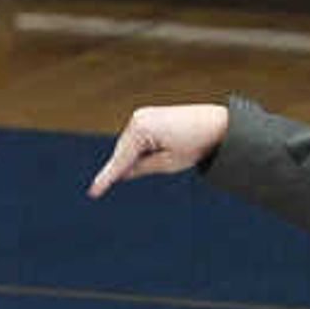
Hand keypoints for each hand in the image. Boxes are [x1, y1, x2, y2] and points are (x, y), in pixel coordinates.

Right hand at [88, 104, 227, 196]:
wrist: (216, 124)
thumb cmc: (195, 144)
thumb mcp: (167, 164)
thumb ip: (141, 169)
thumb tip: (123, 174)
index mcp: (140, 130)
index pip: (120, 160)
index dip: (107, 178)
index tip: (93, 192)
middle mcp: (137, 119)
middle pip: (123, 153)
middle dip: (128, 167)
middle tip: (154, 169)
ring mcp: (142, 116)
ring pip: (130, 147)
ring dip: (138, 158)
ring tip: (170, 154)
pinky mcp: (148, 117)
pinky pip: (138, 139)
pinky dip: (142, 150)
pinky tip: (162, 150)